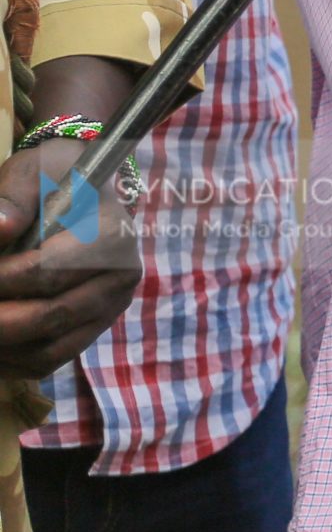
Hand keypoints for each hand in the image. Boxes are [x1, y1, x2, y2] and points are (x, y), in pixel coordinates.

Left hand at [0, 140, 140, 378]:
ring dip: (1, 344)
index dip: (1, 280)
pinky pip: (47, 361)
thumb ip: (11, 196)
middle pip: (47, 318)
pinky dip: (10, 361)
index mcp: (112, 236)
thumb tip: (0, 229)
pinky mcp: (92, 330)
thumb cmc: (53, 179)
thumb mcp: (32, 170)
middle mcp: (120, 278)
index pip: (48, 273)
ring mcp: (108, 309)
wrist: (84, 194)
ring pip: (45, 350)